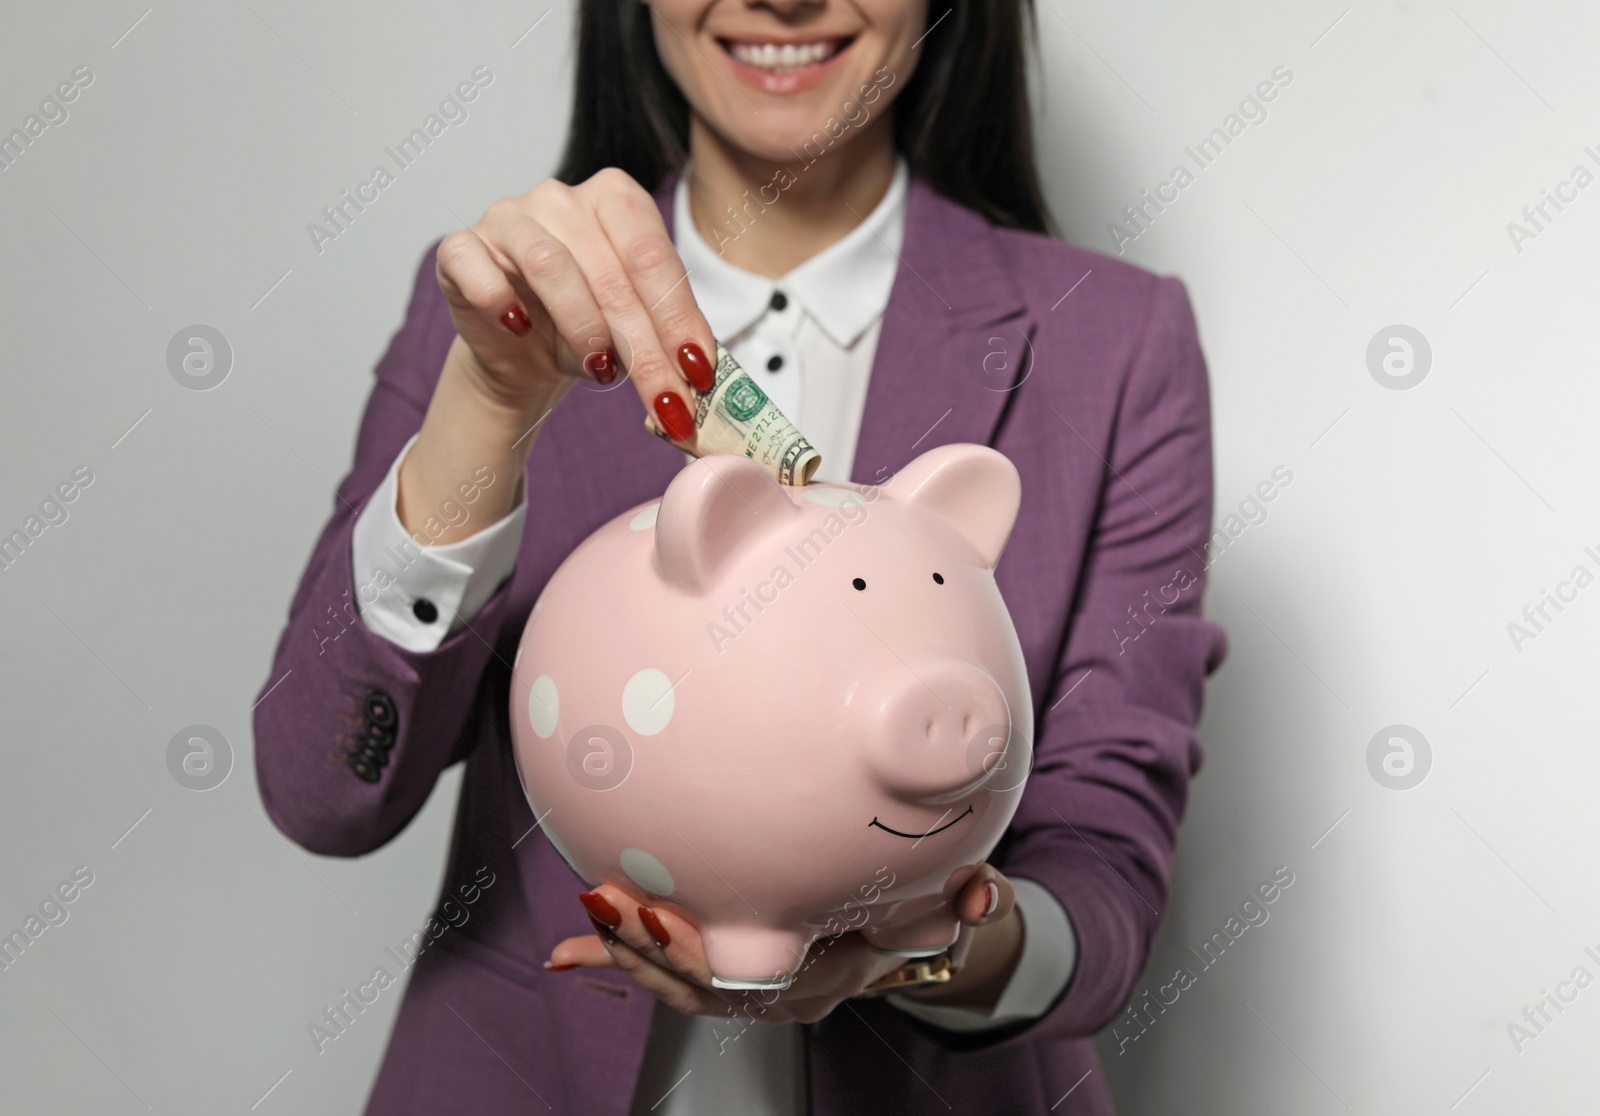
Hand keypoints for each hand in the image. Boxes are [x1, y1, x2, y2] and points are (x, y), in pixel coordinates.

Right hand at [434, 167, 715, 424]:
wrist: (522, 356)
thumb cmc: (586, 333)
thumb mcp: (639, 334)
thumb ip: (670, 342)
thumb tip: (702, 377)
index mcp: (616, 199)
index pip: (654, 257)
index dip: (679, 318)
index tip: (698, 371)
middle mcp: (561, 197)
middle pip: (612, 272)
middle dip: (644, 346)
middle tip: (663, 399)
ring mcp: (507, 216)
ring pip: (551, 265)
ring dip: (583, 328)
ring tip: (599, 370)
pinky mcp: (460, 247)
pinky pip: (476, 266)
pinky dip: (499, 301)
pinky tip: (519, 330)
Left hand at [544, 864, 1020, 1024]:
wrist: (920, 938)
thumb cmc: (928, 914)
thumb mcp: (958, 907)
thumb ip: (977, 899)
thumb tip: (984, 894)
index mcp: (825, 977)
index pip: (751, 979)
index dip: (698, 954)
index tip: (658, 915)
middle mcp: (783, 991)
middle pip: (699, 984)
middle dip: (646, 949)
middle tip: (604, 902)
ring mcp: (754, 985)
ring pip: (677, 982)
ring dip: (626, 952)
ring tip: (587, 914)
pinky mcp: (731, 965)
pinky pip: (667, 969)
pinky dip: (616, 959)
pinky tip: (567, 949)